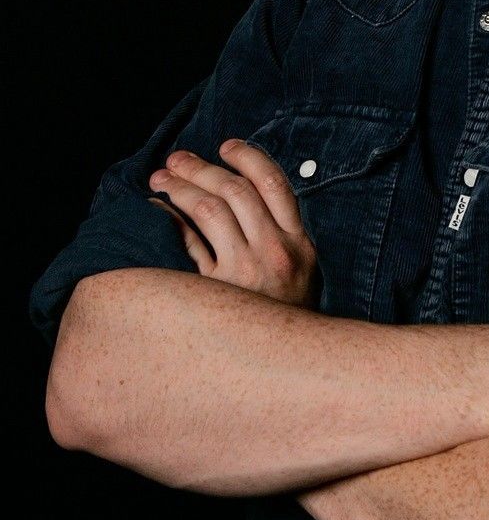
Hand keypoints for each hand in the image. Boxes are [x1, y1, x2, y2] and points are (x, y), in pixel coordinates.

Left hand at [148, 140, 320, 307]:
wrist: (285, 374)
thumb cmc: (286, 319)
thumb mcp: (302, 274)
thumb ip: (281, 235)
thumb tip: (241, 194)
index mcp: (299, 244)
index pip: (273, 183)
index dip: (247, 157)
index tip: (225, 146)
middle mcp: (274, 252)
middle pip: (234, 190)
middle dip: (201, 167)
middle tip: (177, 159)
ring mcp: (244, 272)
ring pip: (208, 209)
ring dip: (180, 186)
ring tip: (160, 179)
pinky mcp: (214, 293)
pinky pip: (185, 244)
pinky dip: (168, 221)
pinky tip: (156, 213)